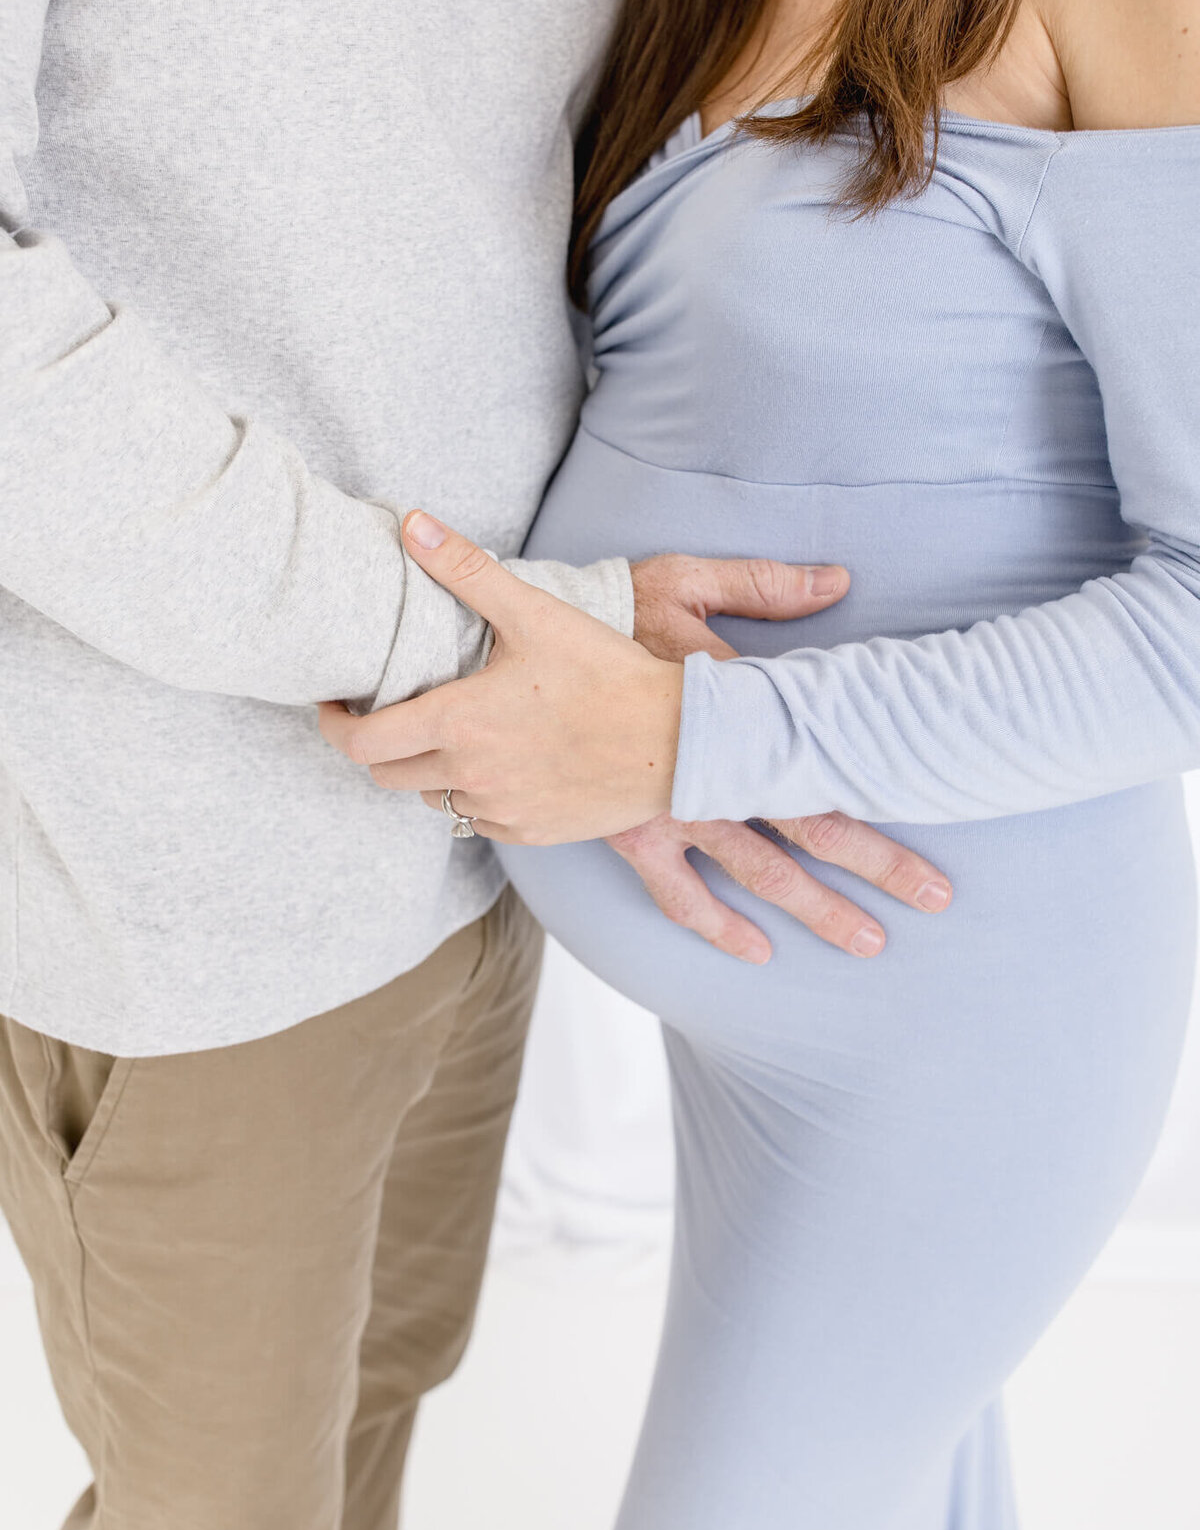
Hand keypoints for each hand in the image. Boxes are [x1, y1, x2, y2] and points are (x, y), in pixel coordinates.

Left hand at [318, 513, 846, 844]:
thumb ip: (465, 569)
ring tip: (451, 733)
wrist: (679, 742)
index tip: (334, 708)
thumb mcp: (535, 613)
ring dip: (428, 769)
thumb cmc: (608, 675)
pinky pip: (479, 820)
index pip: (360, 743)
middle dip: (377, 745)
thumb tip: (410, 525)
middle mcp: (469, 776)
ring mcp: (500, 811)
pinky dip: (475, 794)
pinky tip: (500, 763)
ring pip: (433, 798)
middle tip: (390, 714)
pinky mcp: (531, 832)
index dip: (334, 727)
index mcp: (457, 724)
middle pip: (386, 775)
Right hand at [610, 553, 951, 962]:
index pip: (826, 748)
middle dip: (878, 862)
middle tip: (936, 898)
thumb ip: (763, 584)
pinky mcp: (629, 832)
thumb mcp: (682, 578)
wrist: (508, 652)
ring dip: (815, 907)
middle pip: (811, 823)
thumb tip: (838, 580)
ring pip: (758, 869)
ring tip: (868, 941)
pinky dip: (717, 924)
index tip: (945, 797)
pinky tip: (756, 951)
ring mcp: (671, 808)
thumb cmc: (603, 607)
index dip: (886, 778)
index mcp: (736, 703)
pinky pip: (678, 892)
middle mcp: (713, 766)